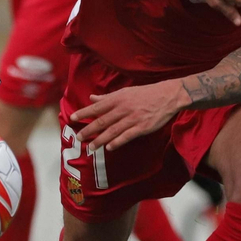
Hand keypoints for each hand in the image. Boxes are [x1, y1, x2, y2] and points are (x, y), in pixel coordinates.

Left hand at [73, 79, 189, 151]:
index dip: (84, 113)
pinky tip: (109, 147)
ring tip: (91, 147)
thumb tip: (91, 98)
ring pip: (113, 131)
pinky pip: (127, 136)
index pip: (97, 107)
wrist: (167, 96)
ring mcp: (133, 119)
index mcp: (118, 99)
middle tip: (79, 137)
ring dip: (100, 140)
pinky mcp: (142, 127)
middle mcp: (123, 109)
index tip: (72, 118)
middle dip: (89, 130)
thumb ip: (107, 98)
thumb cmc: (145, 94)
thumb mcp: (125, 92)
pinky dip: (118, 142)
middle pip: (102, 121)